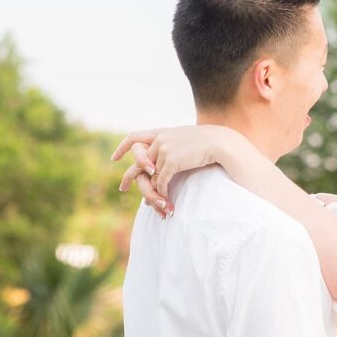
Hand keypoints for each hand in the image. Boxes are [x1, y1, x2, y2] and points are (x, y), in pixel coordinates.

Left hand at [111, 125, 239, 216]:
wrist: (221, 143)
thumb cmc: (210, 143)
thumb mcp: (187, 140)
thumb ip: (174, 146)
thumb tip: (165, 160)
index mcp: (162, 132)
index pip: (135, 137)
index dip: (123, 147)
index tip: (115, 158)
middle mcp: (160, 140)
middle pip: (139, 162)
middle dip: (129, 177)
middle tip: (122, 189)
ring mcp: (164, 150)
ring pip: (151, 176)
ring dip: (153, 192)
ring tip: (155, 204)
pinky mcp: (171, 162)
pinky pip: (161, 182)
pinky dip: (163, 193)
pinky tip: (167, 202)